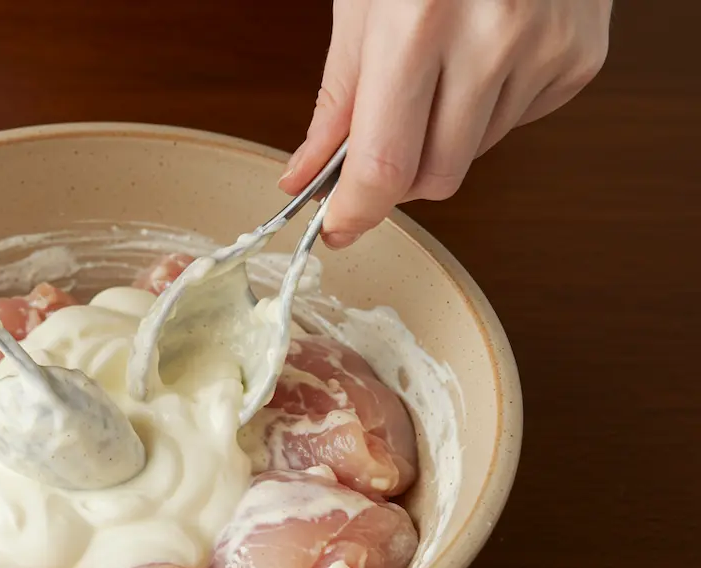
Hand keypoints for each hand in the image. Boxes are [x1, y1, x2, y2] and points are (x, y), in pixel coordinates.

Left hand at [278, 0, 611, 248]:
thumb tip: (305, 176)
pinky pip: (517, 125)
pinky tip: (483, 58)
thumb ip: (337, 102)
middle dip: (397, 178)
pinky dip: (487, 110)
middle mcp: (492, 39)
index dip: (356, 211)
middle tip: (378, 148)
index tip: (336, 227)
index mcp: (419, 23)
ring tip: (439, 71)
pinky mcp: (580, 60)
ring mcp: (546, 50)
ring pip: (475, 156)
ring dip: (443, 137)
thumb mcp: (363, 7)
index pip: (386, 164)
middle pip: (436, 178)